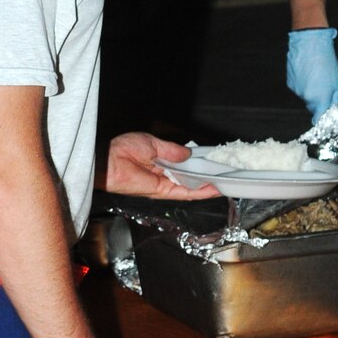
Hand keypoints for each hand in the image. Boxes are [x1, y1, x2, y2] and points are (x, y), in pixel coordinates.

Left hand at [103, 131, 220, 200]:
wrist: (110, 161)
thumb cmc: (124, 149)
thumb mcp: (153, 143)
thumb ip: (173, 150)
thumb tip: (189, 153)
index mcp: (160, 159)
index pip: (184, 163)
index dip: (199, 163)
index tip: (215, 160)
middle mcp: (164, 173)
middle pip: (190, 176)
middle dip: (207, 175)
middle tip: (226, 172)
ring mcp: (164, 184)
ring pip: (191, 187)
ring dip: (208, 185)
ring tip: (226, 182)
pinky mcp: (162, 192)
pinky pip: (184, 194)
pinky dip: (199, 193)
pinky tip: (214, 190)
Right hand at [287, 28, 337, 121]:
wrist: (310, 44)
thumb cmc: (326, 61)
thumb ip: (337, 96)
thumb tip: (334, 104)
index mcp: (320, 98)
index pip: (318, 117)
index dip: (321, 117)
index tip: (323, 115)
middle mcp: (306, 96)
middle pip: (312, 105)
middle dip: (318, 99)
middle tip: (323, 86)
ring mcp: (296, 90)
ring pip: (304, 95)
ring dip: (310, 89)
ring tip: (315, 75)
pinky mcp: (290, 82)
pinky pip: (298, 88)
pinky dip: (302, 83)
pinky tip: (307, 72)